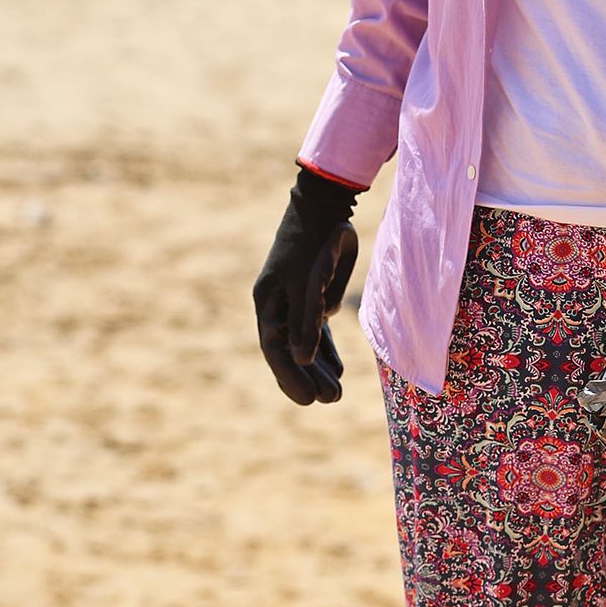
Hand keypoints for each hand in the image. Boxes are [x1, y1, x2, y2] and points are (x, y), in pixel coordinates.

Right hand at [253, 167, 359, 404]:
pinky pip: (316, 328)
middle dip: (308, 377)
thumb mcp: (309, 282)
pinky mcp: (311, 294)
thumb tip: (301, 358)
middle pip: (289, 350)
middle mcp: (277, 305)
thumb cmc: (314, 242)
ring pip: (304, 342)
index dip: (290, 376)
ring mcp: (294, 300)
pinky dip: (326, 348)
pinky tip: (337, 369)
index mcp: (268, 302)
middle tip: (330, 400)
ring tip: (336, 393)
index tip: (309, 400)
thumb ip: (305, 320)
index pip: (275, 348)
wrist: (324, 206)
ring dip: (319, 367)